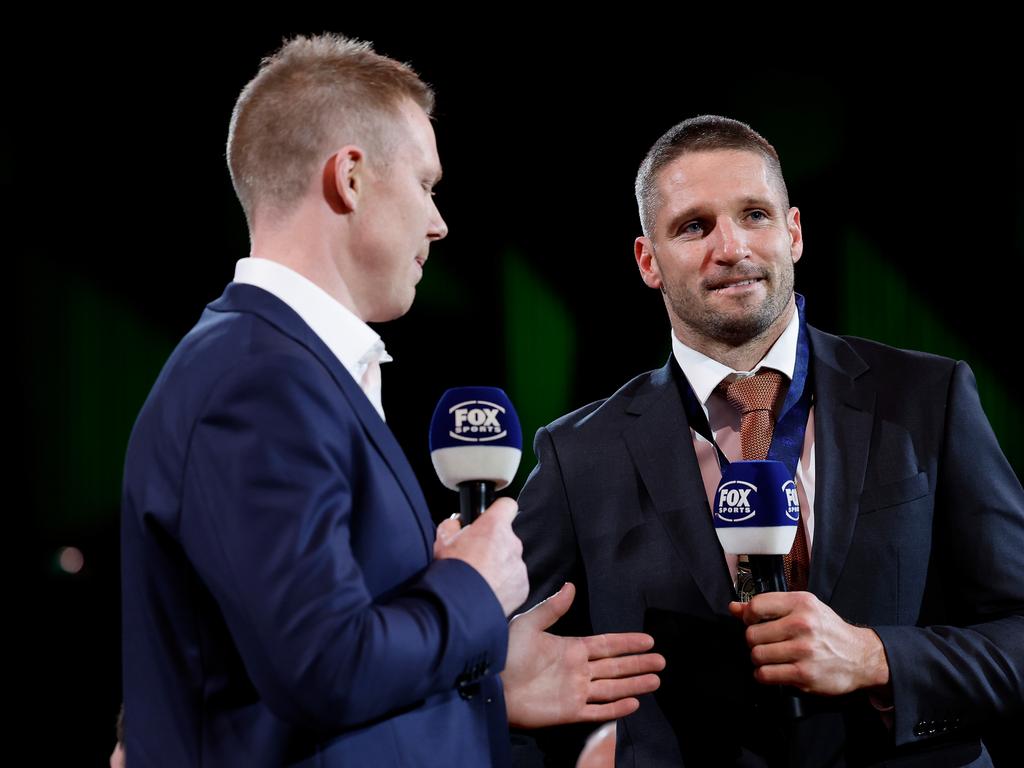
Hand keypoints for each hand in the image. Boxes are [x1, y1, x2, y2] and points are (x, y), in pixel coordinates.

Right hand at [433, 497, 527, 615]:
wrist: (459, 605)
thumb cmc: (451, 572)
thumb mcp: (442, 541)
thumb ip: (452, 526)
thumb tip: (456, 524)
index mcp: (494, 526)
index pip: (507, 505)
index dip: (498, 511)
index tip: (490, 519)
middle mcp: (512, 543)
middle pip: (507, 536)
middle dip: (495, 544)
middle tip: (476, 557)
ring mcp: (519, 566)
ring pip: (511, 559)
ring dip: (499, 565)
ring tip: (481, 578)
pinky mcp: (522, 586)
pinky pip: (515, 580)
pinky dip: (504, 584)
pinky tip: (488, 590)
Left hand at [502, 582, 664, 727]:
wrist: (490, 683)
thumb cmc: (505, 652)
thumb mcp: (529, 623)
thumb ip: (553, 608)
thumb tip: (571, 586)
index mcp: (570, 648)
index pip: (607, 645)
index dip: (628, 643)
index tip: (648, 640)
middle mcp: (577, 670)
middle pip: (616, 667)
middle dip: (638, 663)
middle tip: (662, 661)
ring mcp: (575, 691)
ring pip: (612, 688)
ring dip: (634, 684)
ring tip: (656, 680)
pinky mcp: (569, 711)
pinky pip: (598, 710)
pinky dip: (616, 708)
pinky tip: (634, 703)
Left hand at [729, 591, 890, 695]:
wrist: (860, 656)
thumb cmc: (828, 630)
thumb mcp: (803, 609)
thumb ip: (768, 606)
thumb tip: (734, 608)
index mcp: (801, 603)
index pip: (756, 605)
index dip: (748, 616)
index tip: (753, 622)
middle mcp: (802, 624)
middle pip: (752, 634)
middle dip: (754, 641)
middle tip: (765, 643)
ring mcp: (803, 650)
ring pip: (757, 655)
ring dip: (759, 659)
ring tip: (771, 657)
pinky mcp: (804, 674)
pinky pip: (765, 675)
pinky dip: (763, 675)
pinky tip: (773, 671)